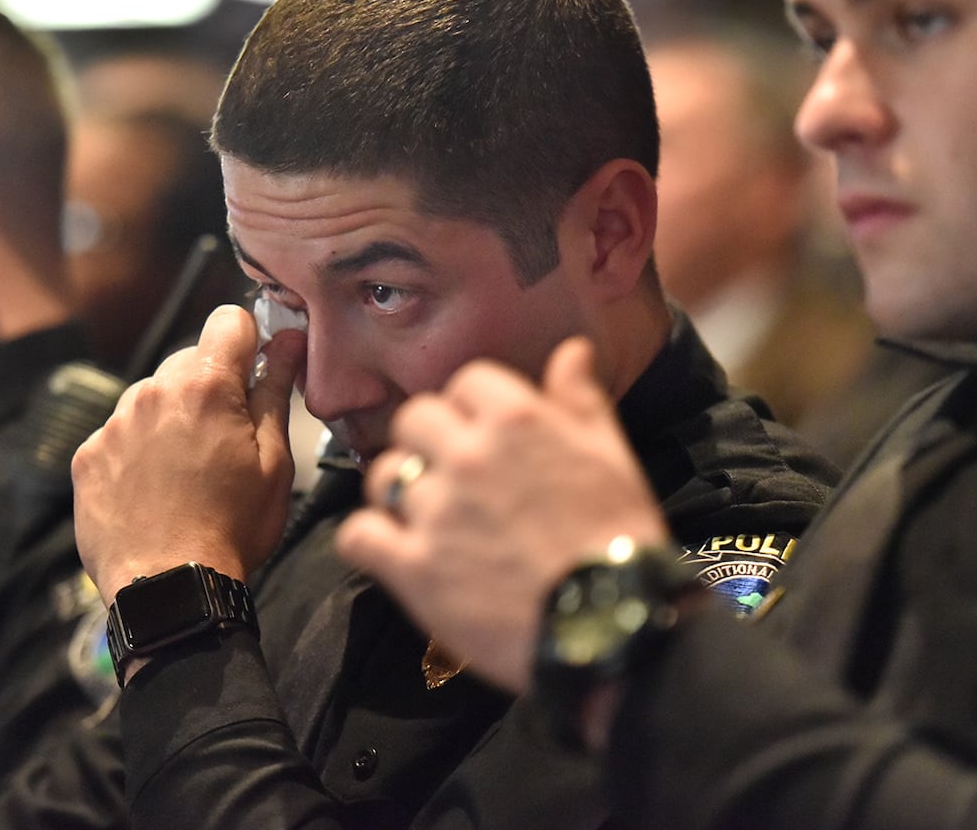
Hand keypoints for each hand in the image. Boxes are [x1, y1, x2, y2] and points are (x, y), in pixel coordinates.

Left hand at [73, 305, 305, 602]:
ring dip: (171, 416)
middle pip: (189, 361)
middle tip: (225, 440)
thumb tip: (289, 340)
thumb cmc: (234, 528)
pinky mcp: (88, 455)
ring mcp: (114, 423)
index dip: (249, 341)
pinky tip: (153, 489)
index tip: (255, 374)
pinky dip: (138, 449)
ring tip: (186, 471)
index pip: (229, 320)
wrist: (168, 589)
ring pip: (152, 396)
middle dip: (210, 386)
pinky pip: (120, 432)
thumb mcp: (275, 462)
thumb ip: (276, 391)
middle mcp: (153, 391)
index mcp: (206, 386)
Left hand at [336, 336, 666, 692]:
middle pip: (413, 419)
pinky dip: (369, 542)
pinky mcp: (414, 567)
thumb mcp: (612, 456)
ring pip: (384, 476)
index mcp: (516, 420)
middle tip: (450, 474)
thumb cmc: (617, 539)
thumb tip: (571, 350)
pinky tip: (391, 550)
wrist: (610, 625)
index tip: (484, 432)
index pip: (467, 382)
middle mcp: (467, 455)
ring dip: (399, 490)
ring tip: (424, 516)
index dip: (473, 407)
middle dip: (429, 441)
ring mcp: (436, 511)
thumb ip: (581, 399)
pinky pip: (359, 536)